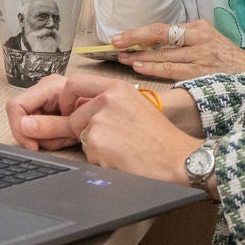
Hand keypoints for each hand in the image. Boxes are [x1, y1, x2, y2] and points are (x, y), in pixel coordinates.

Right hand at [6, 72, 117, 150]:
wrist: (133, 128)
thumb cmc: (112, 122)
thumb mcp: (76, 128)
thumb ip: (49, 127)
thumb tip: (25, 126)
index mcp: (53, 85)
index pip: (17, 105)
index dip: (20, 127)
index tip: (32, 146)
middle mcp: (52, 87)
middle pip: (25, 114)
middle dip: (38, 133)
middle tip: (58, 142)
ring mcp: (56, 98)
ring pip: (35, 122)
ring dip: (48, 136)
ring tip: (68, 138)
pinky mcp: (62, 109)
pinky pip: (48, 124)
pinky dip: (56, 136)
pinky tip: (70, 137)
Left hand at [61, 81, 203, 186]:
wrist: (178, 159)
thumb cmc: (161, 137)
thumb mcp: (136, 105)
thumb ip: (109, 101)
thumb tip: (84, 105)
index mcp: (117, 88)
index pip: (75, 83)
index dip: (66, 99)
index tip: (67, 109)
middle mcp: (106, 100)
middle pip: (74, 117)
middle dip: (84, 132)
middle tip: (108, 141)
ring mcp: (100, 122)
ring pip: (82, 138)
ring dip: (96, 148)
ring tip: (122, 150)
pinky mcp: (97, 144)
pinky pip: (88, 155)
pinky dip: (101, 161)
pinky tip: (122, 159)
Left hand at [113, 19, 244, 80]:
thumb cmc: (225, 59)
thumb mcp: (208, 40)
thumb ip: (184, 39)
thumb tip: (150, 42)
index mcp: (199, 28)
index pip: (161, 28)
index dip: (138, 32)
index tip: (119, 37)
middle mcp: (199, 40)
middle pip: (159, 39)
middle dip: (134, 43)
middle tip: (115, 46)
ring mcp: (201, 58)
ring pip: (163, 57)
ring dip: (140, 58)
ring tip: (124, 59)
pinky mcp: (202, 74)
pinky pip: (172, 71)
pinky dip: (154, 69)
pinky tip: (140, 68)